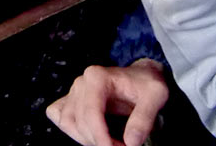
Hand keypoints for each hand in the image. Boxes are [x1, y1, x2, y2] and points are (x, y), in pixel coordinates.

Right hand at [46, 60, 169, 145]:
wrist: (141, 75)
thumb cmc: (146, 84)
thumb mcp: (155, 96)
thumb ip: (144, 118)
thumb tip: (131, 142)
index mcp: (98, 77)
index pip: (91, 113)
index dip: (101, 137)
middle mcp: (81, 83)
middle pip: (79, 121)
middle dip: (98, 141)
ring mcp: (74, 91)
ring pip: (68, 123)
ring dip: (86, 139)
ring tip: (108, 142)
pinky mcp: (71, 100)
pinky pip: (60, 117)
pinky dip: (72, 130)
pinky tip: (89, 135)